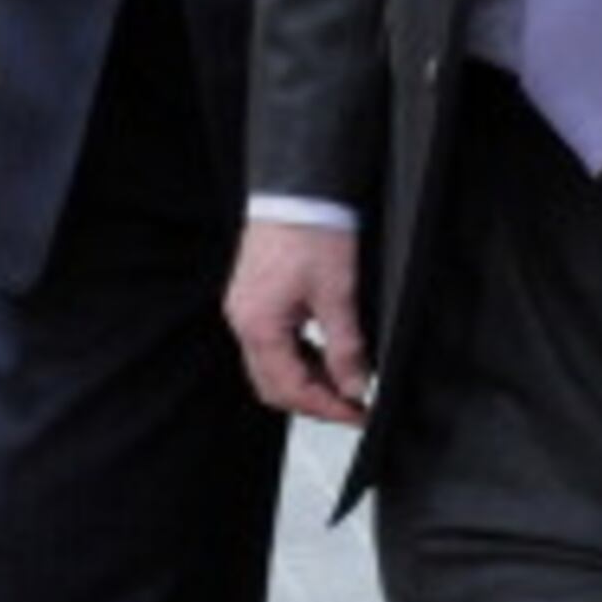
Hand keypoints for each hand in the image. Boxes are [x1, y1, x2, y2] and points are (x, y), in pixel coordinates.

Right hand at [225, 219, 372, 425]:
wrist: (297, 186)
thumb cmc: (312, 230)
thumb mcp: (338, 294)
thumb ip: (346, 348)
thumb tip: (355, 387)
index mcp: (258, 326)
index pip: (290, 389)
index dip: (327, 409)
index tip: (358, 415)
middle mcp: (243, 321)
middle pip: (273, 385)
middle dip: (313, 401)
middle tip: (352, 407)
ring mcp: (245, 309)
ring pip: (271, 366)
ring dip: (306, 380)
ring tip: (345, 382)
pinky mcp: (253, 297)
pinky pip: (271, 343)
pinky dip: (298, 357)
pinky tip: (325, 355)